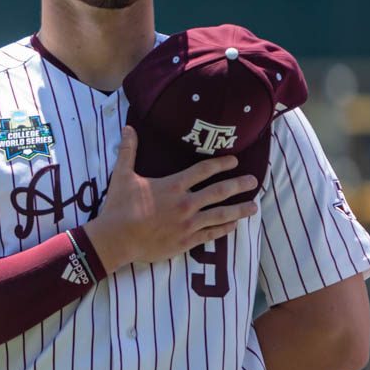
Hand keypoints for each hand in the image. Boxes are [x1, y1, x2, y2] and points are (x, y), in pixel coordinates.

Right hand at [80, 127, 260, 269]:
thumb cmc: (119, 207)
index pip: (204, 170)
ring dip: (240, 210)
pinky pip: (211, 234)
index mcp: (173, 186)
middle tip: (254, 181)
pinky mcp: (186, 241)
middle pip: (220, 191)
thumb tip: (128, 128)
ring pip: (221, 214)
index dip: (221, 164)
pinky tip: (233, 226)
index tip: (234, 161)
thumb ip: (128, 151)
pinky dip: (224, 229)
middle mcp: (186, 203)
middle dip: (239, 185)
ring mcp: (188, 224)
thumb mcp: (122, 176)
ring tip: (254, 207)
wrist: (116, 239)